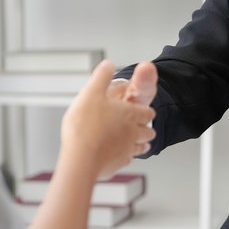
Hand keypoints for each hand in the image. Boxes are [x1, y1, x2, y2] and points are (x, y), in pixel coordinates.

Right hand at [60, 60, 155, 179]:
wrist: (81, 158)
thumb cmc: (86, 126)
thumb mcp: (91, 92)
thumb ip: (101, 77)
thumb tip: (108, 64)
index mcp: (130, 114)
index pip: (148, 112)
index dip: (145, 111)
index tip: (142, 110)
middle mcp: (133, 133)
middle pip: (148, 131)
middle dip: (145, 128)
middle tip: (142, 126)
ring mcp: (127, 150)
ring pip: (141, 147)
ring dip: (140, 144)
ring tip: (136, 143)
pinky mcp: (117, 164)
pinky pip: (126, 160)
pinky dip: (125, 157)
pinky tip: (118, 156)